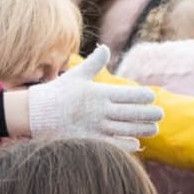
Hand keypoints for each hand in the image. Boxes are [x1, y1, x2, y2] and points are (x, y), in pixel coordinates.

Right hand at [25, 46, 163, 150]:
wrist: (32, 115)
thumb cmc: (56, 93)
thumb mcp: (76, 75)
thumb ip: (94, 64)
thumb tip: (105, 48)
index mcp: (100, 93)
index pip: (130, 94)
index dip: (144, 96)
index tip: (152, 97)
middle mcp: (100, 110)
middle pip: (132, 113)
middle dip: (149, 114)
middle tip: (160, 115)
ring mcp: (95, 128)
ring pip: (126, 130)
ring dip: (142, 130)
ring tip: (154, 129)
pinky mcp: (88, 142)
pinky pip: (113, 146)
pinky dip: (126, 145)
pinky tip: (136, 143)